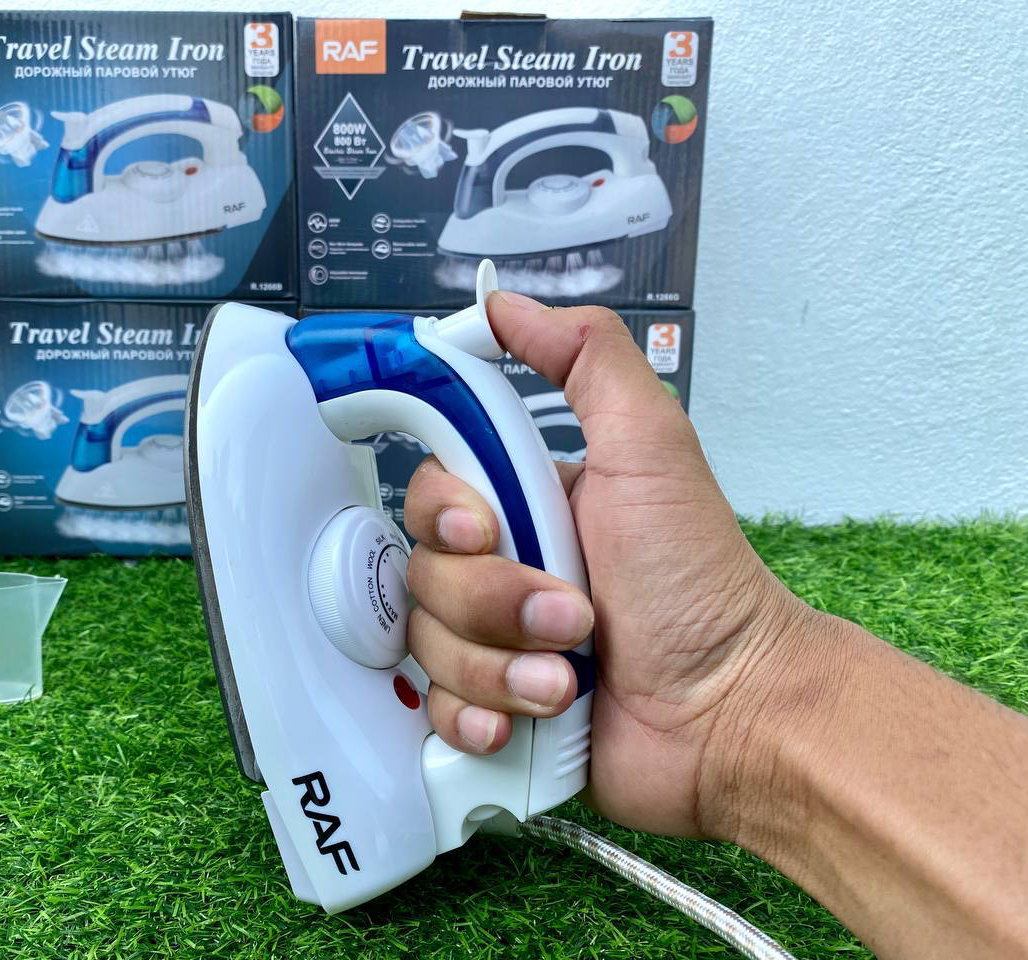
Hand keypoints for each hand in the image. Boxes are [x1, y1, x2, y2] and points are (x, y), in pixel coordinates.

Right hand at [405, 292, 812, 837]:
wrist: (730, 713)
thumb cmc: (699, 584)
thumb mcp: (651, 448)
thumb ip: (586, 359)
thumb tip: (507, 305)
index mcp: (528, 503)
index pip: (430, 491)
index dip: (444, 513)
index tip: (485, 529)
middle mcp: (504, 571)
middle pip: (424, 572)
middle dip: (493, 600)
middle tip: (571, 612)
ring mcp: (497, 644)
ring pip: (429, 644)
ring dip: (502, 664)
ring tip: (571, 675)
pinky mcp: (497, 708)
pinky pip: (438, 710)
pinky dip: (484, 718)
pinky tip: (528, 720)